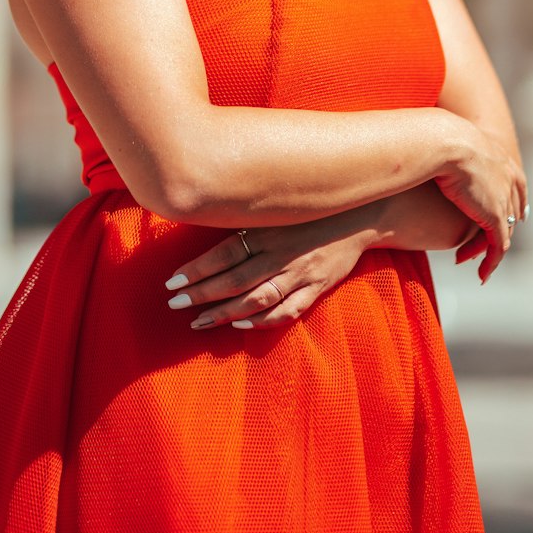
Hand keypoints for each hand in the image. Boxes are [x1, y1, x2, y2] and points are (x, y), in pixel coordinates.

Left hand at [163, 214, 367, 331]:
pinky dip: (263, 321)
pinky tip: (240, 325)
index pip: (224, 254)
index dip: (197, 269)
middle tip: (174, 305)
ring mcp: (300, 273)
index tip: (172, 282)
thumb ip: (248, 219)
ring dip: (225, 313)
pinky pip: (288, 309)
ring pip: (258, 299)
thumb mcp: (277, 207)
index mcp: (267, 230)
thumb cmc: (309, 208)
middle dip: (202, 294)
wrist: (360, 214)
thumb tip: (207, 217)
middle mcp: (281, 253)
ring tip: (198, 322)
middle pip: (236, 280)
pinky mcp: (316, 287)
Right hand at [435, 127, 527, 282]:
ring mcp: (503, 198)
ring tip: (465, 258)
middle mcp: (507, 178)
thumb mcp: (443, 142)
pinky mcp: (495, 217)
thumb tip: (427, 150)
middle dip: (501, 226)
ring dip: (484, 247)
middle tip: (489, 241)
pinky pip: (498, 246)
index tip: (512, 213)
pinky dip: (491, 262)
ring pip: (501, 230)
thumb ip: (443, 151)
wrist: (445, 140)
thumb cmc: (434, 137)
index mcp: (499, 158)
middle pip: (511, 209)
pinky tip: (482, 275)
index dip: (513, 201)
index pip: (515, 185)